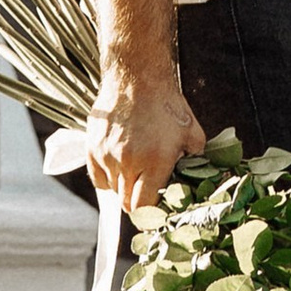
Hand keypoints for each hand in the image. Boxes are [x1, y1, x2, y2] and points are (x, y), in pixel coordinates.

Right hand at [85, 72, 204, 204]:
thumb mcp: (192, 133)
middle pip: (127, 203)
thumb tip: (197, 178)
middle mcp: (129, 162)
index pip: (144, 207)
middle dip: (137, 201)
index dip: (150, 212)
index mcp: (155, 162)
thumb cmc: (166, 105)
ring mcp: (108, 156)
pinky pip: (98, 177)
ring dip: (124, 186)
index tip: (154, 209)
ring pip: (113, 190)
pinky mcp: (92, 148)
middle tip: (146, 192)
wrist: (136, 78)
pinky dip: (108, 177)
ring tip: (135, 169)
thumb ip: (195, 160)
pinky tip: (119, 166)